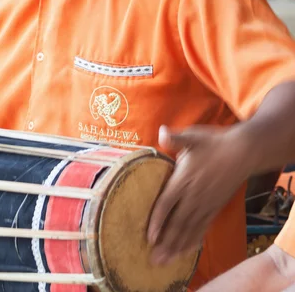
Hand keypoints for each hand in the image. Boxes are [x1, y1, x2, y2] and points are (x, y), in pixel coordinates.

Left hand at [147, 124, 252, 264]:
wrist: (243, 151)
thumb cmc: (214, 142)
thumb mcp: (192, 137)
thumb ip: (175, 138)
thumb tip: (161, 132)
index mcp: (184, 179)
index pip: (167, 204)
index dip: (158, 221)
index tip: (150, 236)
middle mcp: (194, 196)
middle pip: (177, 223)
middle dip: (165, 243)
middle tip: (154, 260)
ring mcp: (206, 203)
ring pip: (190, 229)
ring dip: (177, 246)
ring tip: (166, 261)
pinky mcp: (214, 207)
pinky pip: (202, 228)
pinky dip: (194, 240)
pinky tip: (186, 250)